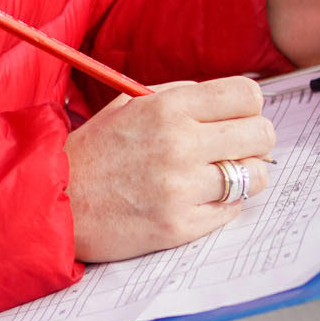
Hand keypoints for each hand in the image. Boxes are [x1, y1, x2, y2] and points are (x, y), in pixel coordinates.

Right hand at [67, 76, 276, 263]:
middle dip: (254, 140)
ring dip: (244, 175)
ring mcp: (183, 188)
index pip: (247, 95)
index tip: (240, 116)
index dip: (249, 105)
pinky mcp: (182, 226)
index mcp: (168, 108)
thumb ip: (180, 96)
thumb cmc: (95, 151)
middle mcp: (180, 145)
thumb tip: (229, 100)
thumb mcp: (130, 105)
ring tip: (220, 175)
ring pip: (255, 176)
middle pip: (262, 134)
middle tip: (236, 147)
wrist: (57, 202)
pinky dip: (223, 204)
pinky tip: (198, 198)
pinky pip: (232, 209)